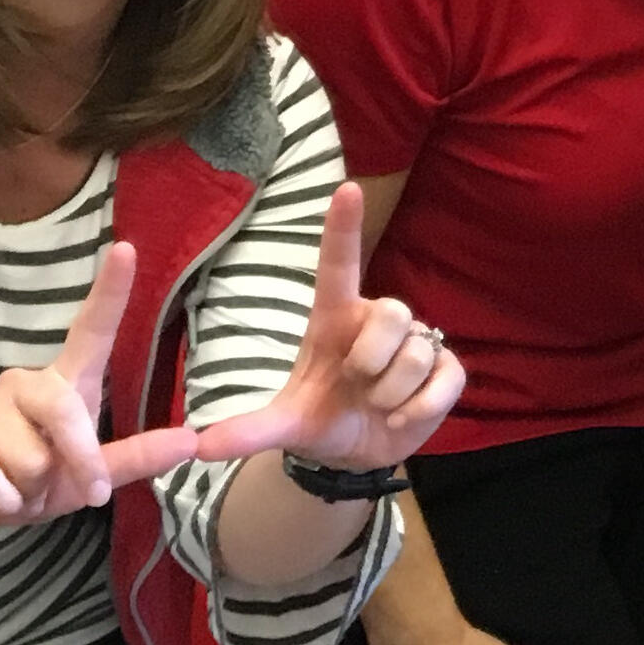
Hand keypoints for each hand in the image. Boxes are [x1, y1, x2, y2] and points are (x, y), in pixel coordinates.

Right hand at [0, 242, 201, 536]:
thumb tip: (192, 441)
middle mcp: (19, 382)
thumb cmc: (31, 484)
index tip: (127, 249)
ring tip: (16, 487)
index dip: (109, 292)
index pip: (90, 332)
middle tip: (70, 492)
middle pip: (64, 411)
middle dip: (77, 463)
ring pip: (28, 458)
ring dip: (29, 490)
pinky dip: (1, 503)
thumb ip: (136, 459)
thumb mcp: (89, 479)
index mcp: (61, 385)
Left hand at [193, 184, 464, 473]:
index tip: (347, 187)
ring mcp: (415, 344)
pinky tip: (403, 417)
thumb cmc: (321, 419)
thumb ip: (246, 432)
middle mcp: (376, 322)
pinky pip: (445, 377)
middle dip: (372, 360)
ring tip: (378, 405)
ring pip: (416, 351)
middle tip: (358, 385)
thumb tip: (198, 445)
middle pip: (391, 312)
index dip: (343, 227)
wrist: (358, 456)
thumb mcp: (283, 426)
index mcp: (336, 320)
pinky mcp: (445, 370)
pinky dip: (422, 406)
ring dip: (392, 392)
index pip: (339, 265)